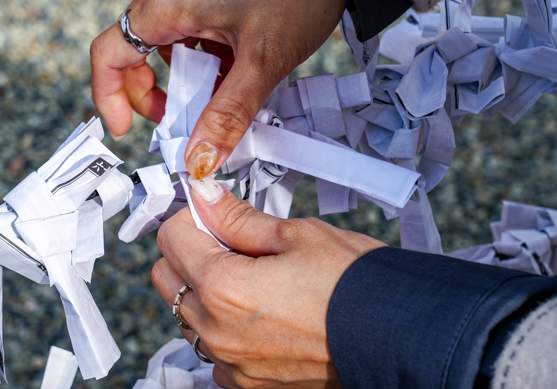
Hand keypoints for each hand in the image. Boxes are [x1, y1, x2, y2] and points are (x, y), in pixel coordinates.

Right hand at [90, 0, 346, 175]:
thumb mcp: (262, 61)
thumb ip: (226, 115)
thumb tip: (198, 159)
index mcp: (165, 1)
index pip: (108, 55)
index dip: (110, 98)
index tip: (127, 130)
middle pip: (132, 49)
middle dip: (152, 91)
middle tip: (183, 117)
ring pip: (164, 37)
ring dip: (184, 72)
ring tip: (222, 89)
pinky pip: (186, 19)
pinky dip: (201, 49)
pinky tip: (235, 61)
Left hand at [151, 179, 383, 388]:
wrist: (399, 338)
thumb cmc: (354, 283)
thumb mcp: (296, 234)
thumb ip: (237, 218)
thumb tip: (203, 197)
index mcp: (223, 287)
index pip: (170, 238)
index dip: (192, 217)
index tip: (215, 213)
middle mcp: (216, 332)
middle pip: (168, 279)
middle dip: (189, 252)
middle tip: (231, 242)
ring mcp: (229, 363)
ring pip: (186, 316)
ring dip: (202, 291)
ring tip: (251, 278)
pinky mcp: (245, 384)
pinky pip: (212, 348)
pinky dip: (222, 326)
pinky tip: (259, 312)